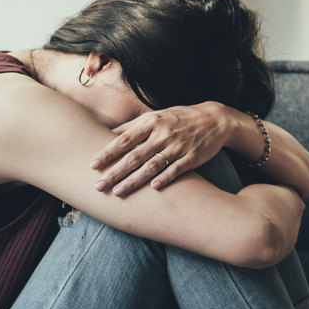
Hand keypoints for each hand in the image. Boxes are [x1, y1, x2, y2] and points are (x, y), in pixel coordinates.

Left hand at [90, 101, 234, 195]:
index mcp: (151, 122)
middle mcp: (163, 134)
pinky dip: (164, 179)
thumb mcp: (156, 116)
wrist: (215, 119)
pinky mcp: (192, 157)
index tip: (92, 165)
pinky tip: (153, 189)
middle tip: (99, 186)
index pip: (124, 139)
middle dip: (115, 172)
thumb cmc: (180, 118)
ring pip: (151, 166)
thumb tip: (108, 133)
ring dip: (134, 181)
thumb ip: (133, 126)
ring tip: (118, 193)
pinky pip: (175, 170)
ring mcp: (178, 146)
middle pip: (134, 156)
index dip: (107, 153)